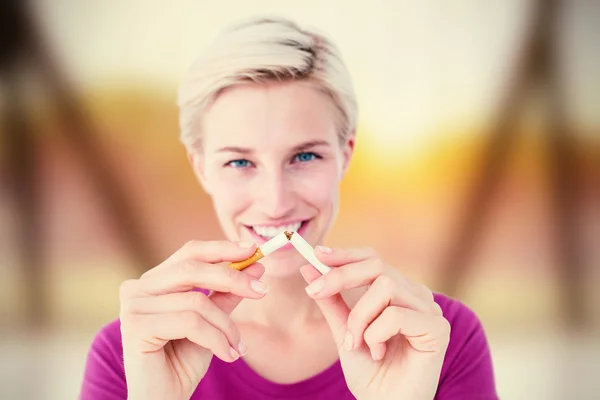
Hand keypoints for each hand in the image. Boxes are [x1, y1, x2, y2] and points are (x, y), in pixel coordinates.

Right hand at [119, 240, 266, 399]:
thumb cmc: (183, 361)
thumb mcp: (212, 322)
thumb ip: (227, 294)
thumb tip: (255, 266)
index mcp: (153, 281)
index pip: (190, 252)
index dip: (222, 249)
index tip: (253, 250)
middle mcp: (137, 288)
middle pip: (192, 268)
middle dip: (233, 278)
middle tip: (262, 290)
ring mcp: (133, 306)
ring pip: (196, 301)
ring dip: (226, 326)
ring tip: (238, 347)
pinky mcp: (136, 326)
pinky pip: (190, 322)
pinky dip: (216, 339)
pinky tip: (228, 355)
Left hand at [300, 247, 449, 399]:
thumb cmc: (370, 372)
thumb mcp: (344, 330)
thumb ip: (331, 300)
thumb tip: (309, 267)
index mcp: (398, 293)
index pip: (373, 260)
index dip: (346, 255)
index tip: (317, 255)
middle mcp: (416, 296)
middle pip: (377, 266)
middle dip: (341, 277)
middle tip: (316, 293)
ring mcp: (429, 311)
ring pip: (385, 287)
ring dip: (359, 316)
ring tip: (356, 342)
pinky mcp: (437, 329)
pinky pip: (395, 315)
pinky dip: (376, 333)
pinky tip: (378, 352)